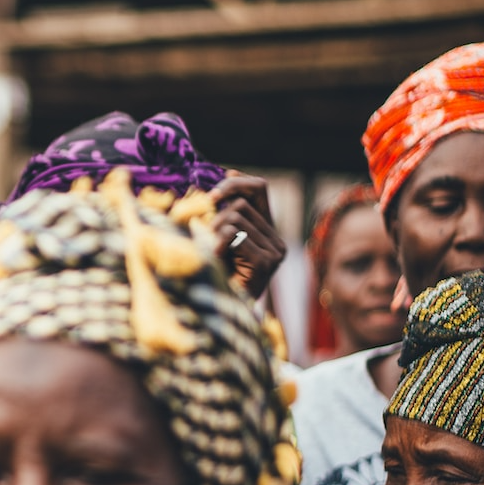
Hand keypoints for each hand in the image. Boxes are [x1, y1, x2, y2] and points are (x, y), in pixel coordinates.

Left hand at [210, 171, 285, 297]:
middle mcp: (277, 241)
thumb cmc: (213, 274)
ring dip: (213, 231)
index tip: (213, 195)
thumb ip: (225, 211)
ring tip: (212, 253)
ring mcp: (274, 252)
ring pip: (235, 217)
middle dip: (215, 216)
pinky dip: (217, 243)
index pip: (259, 189)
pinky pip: (233, 234)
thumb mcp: (219, 237)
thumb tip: (229, 171)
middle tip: (206, 239)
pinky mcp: (265, 262)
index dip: (235, 183)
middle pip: (241, 204)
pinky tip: (217, 261)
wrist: (218, 313)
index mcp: (269, 232)